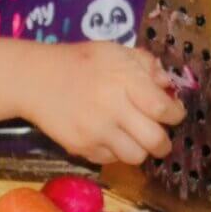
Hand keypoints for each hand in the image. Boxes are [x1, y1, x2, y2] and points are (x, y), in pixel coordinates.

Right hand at [23, 42, 184, 165]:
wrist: (35, 79)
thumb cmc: (80, 62)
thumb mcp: (114, 51)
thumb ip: (145, 64)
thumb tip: (168, 85)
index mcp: (124, 80)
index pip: (163, 109)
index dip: (175, 114)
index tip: (174, 113)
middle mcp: (112, 108)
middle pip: (154, 141)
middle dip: (164, 142)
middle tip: (161, 137)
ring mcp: (95, 131)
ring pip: (135, 157)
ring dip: (140, 150)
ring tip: (135, 138)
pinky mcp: (81, 148)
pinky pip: (111, 160)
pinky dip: (115, 152)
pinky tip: (110, 137)